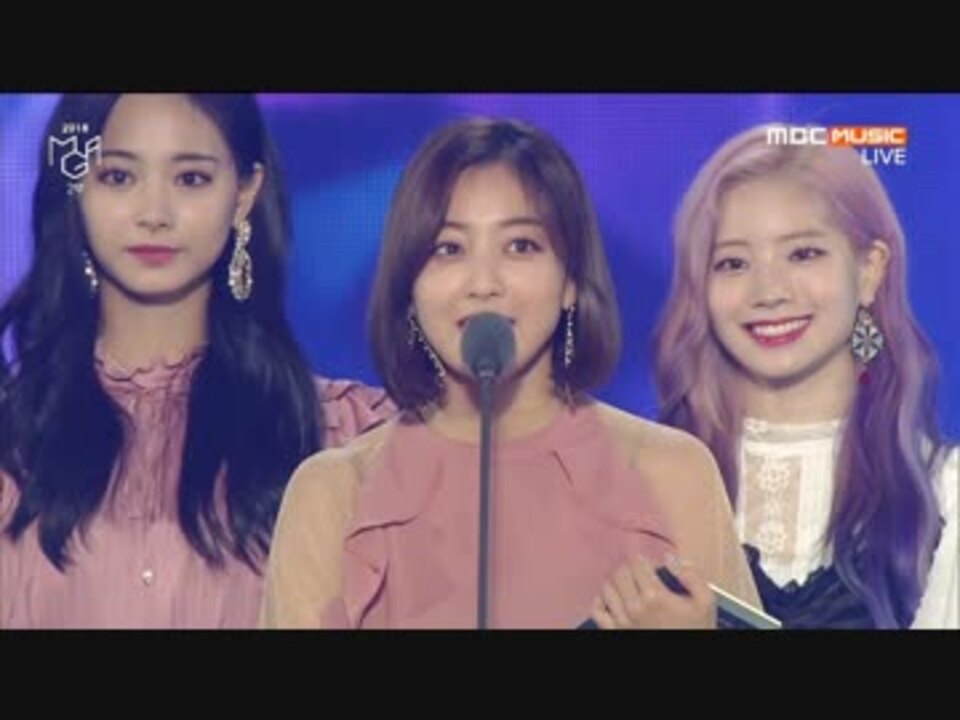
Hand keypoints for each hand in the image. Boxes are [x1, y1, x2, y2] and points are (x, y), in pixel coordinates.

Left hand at [590, 554, 715, 628]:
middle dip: (629, 568)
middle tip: (638, 573)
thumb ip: (691, 576)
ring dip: (615, 582)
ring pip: (607, 587)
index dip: (642, 560)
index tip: (648, 565)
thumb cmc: (695, 628)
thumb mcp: (705, 602)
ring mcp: (622, 619)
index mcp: (655, 596)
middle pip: (620, 573)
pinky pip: (596, 610)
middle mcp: (635, 606)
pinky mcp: (614, 630)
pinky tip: (610, 599)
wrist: (686, 654)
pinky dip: (600, 601)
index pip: (637, 564)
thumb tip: (671, 558)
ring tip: (626, 584)